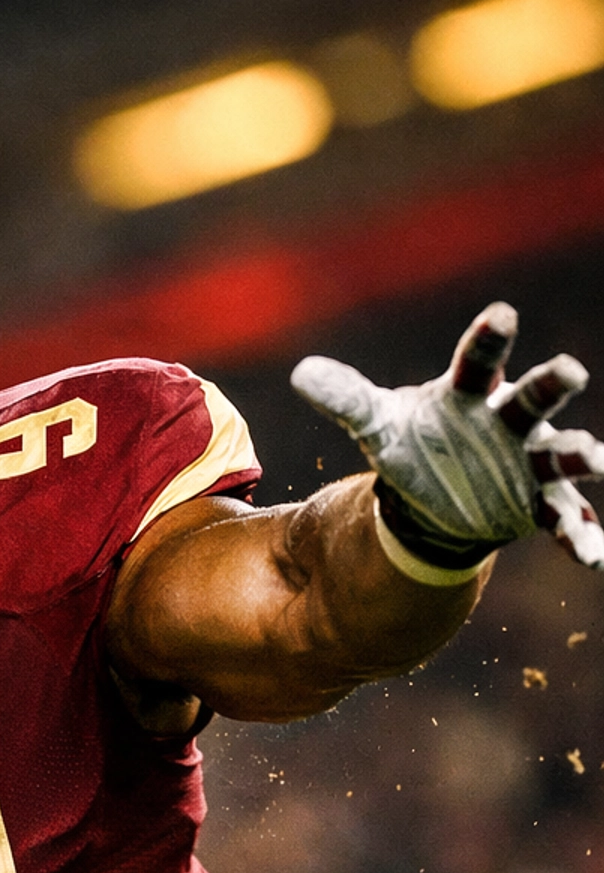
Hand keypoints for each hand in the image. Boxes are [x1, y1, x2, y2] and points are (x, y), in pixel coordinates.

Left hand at [292, 303, 603, 571]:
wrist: (441, 494)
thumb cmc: (416, 445)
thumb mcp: (379, 425)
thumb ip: (347, 398)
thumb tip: (299, 373)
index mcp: (470, 394)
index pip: (478, 360)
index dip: (490, 338)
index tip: (502, 315)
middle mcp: (509, 420)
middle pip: (532, 397)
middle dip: (550, 386)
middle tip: (569, 371)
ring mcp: (531, 461)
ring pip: (560, 455)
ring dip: (579, 455)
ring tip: (597, 458)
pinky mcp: (540, 503)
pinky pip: (566, 520)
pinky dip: (583, 537)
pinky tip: (595, 557)